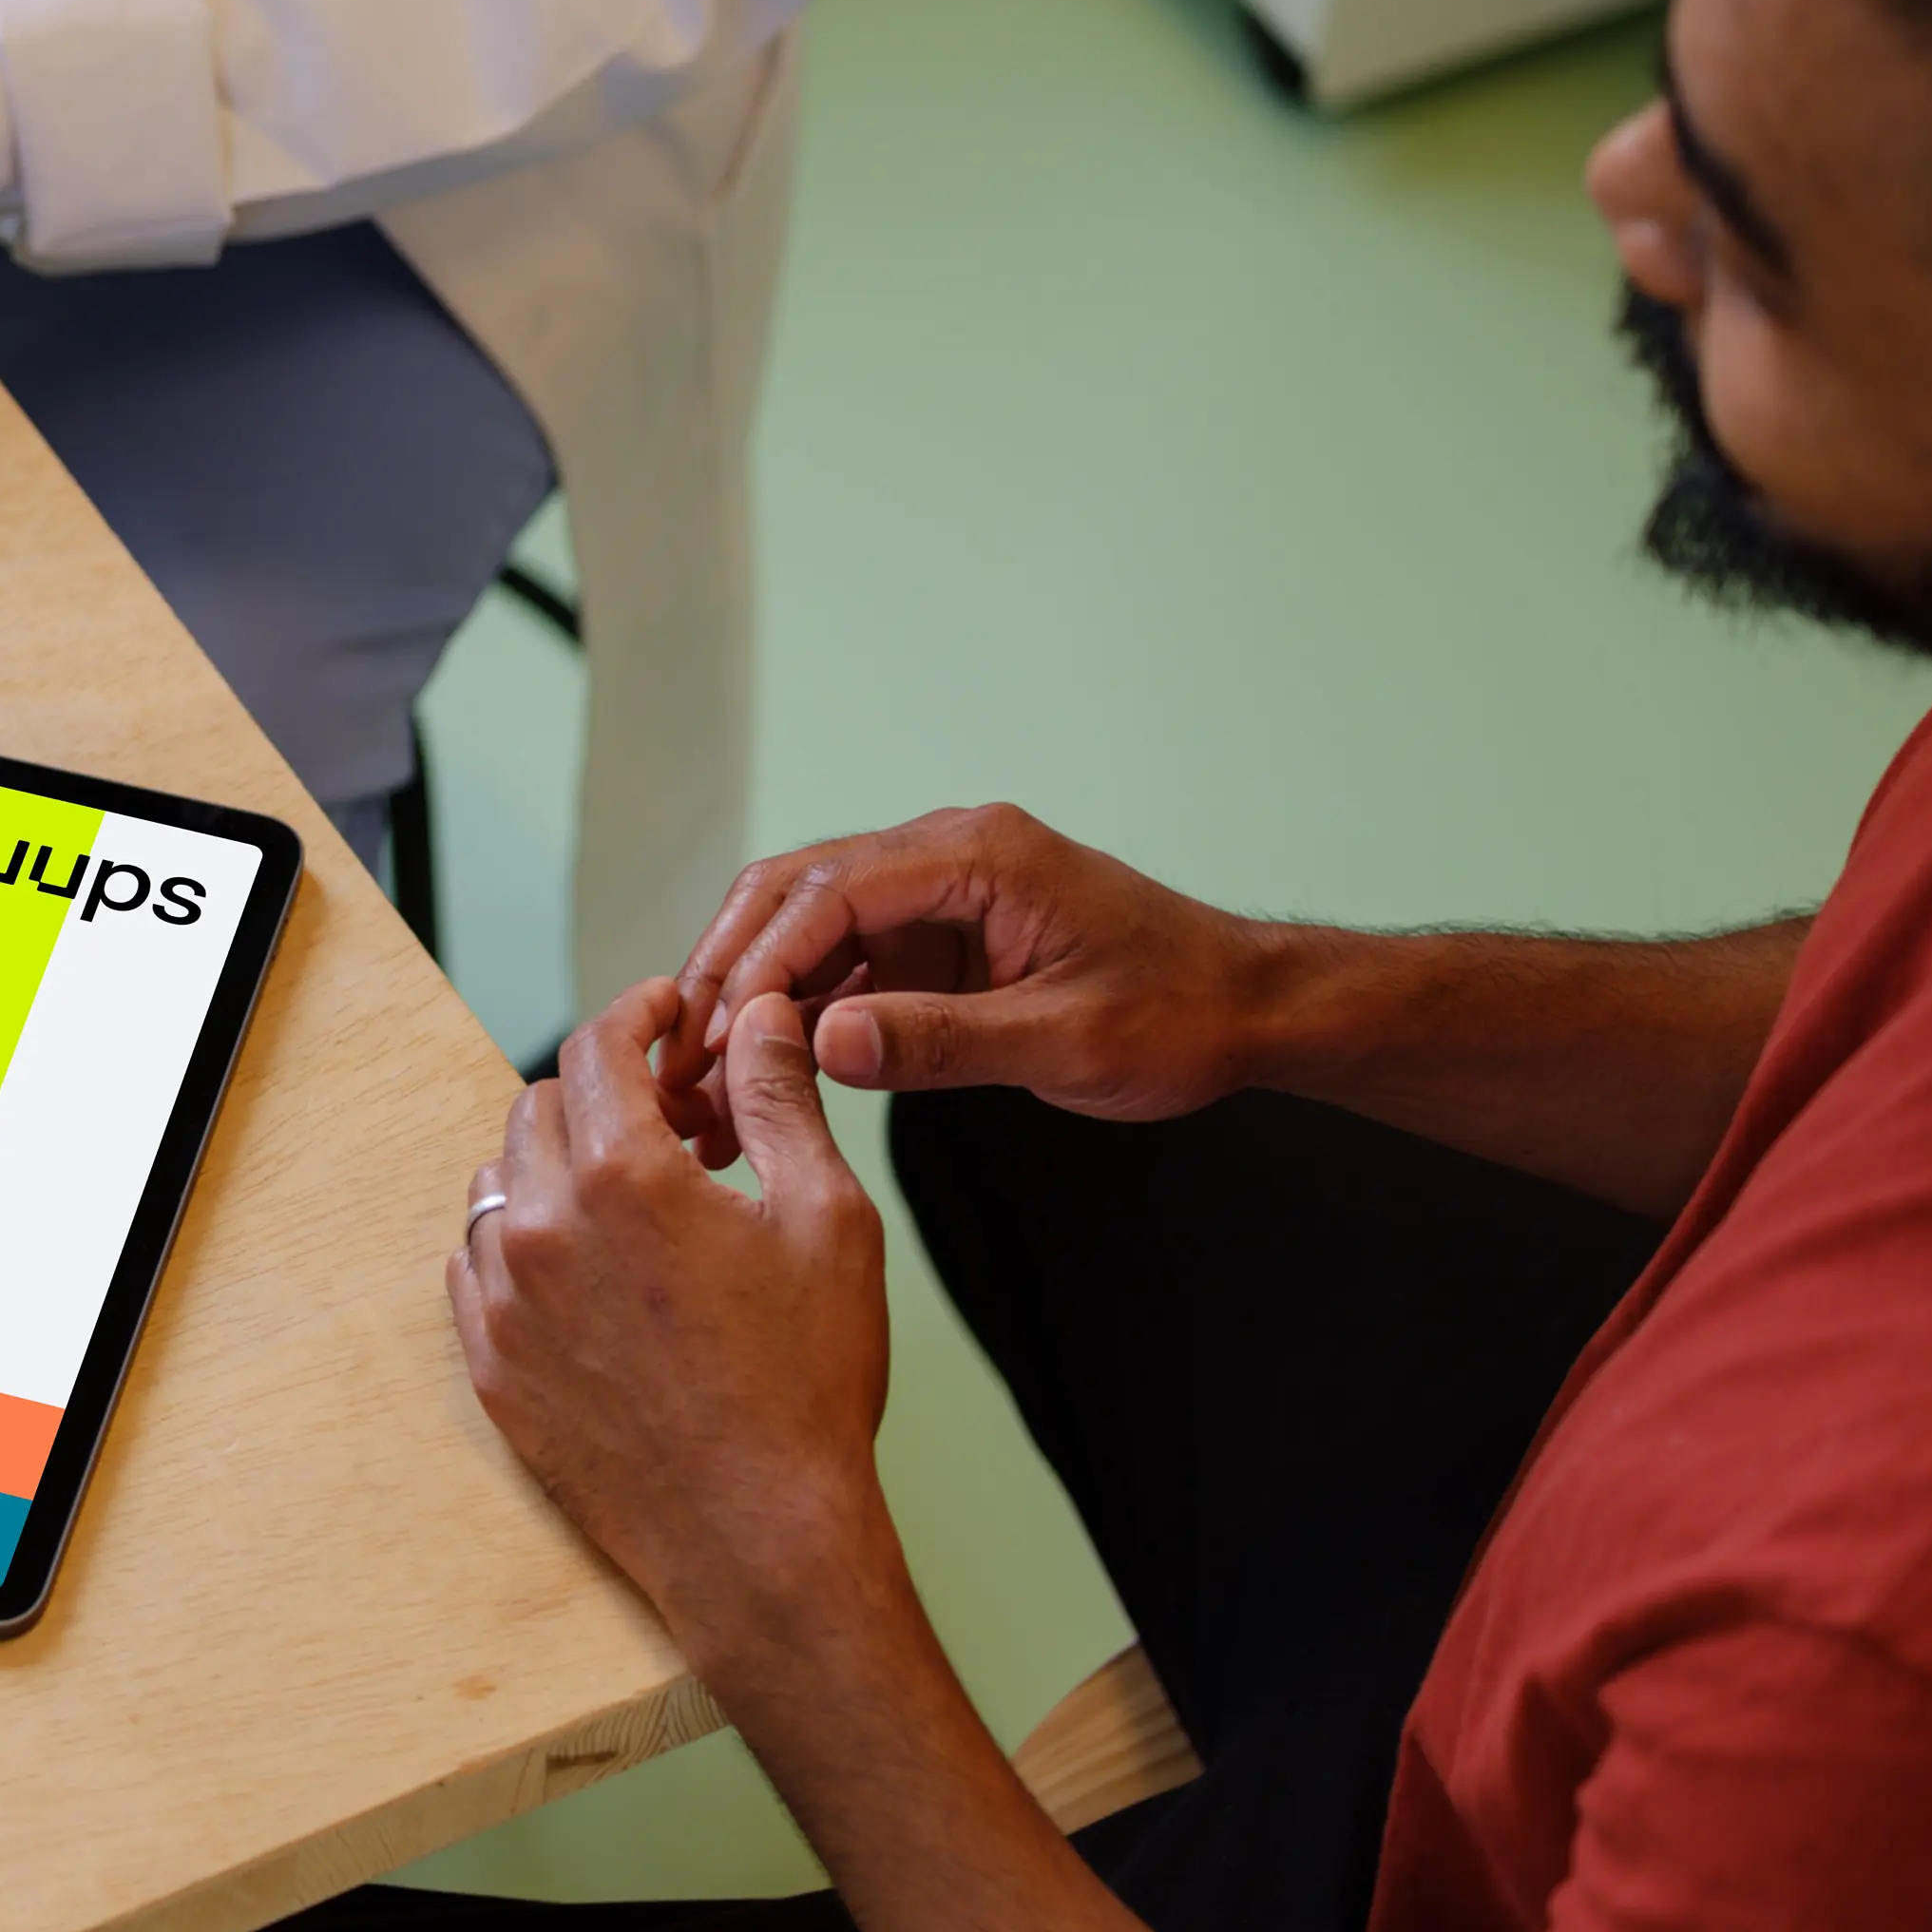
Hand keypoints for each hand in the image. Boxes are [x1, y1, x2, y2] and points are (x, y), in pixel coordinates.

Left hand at [452, 983, 896, 1679]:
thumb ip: (778, 1098)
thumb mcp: (826, 1218)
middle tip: (672, 1127)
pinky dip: (520, 1247)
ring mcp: (505, 1304)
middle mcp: (542, 1229)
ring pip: (499, 1185)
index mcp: (624, 1177)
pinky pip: (476, 1268)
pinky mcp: (491, 1368)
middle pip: (543, 1108)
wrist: (760, 1539)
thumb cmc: (806, 1385)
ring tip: (631, 1204)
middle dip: (604, 1097)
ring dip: (554, 1171)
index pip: (597, 1046)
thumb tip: (759, 1014)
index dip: (636, 1015)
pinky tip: (585, 1272)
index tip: (665, 1017)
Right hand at [670, 804, 1285, 1124]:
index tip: (716, 1032)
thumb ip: (943, 1042)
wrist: (1249, 1009)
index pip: (831, 889)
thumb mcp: (1066, 1043)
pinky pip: (844, 961)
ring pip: (806, 926)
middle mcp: (945, 854)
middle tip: (681, 1054)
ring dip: (754, 996)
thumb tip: (822, 1044)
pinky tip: (764, 1072)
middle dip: (731, 970)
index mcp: (978, 853)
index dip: (761, 961)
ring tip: (705, 1078)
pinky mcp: (937, 936)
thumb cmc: (1182, 1014)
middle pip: (795, 890)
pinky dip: (798, 1013)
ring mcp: (937, 892)